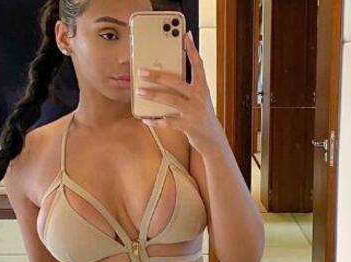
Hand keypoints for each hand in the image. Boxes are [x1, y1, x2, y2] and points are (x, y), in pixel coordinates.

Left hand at [135, 30, 223, 149]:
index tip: (186, 36)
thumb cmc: (201, 114)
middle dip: (158, 76)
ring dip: (153, 95)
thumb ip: (188, 86)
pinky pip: (168, 122)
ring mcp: (192, 111)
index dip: (192, 51)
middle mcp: (198, 97)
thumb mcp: (199, 97)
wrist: (211, 137)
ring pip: (170, 100)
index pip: (198, 65)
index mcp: (202, 87)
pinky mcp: (186, 126)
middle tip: (142, 72)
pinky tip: (146, 119)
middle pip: (177, 82)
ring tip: (140, 92)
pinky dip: (156, 121)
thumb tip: (168, 76)